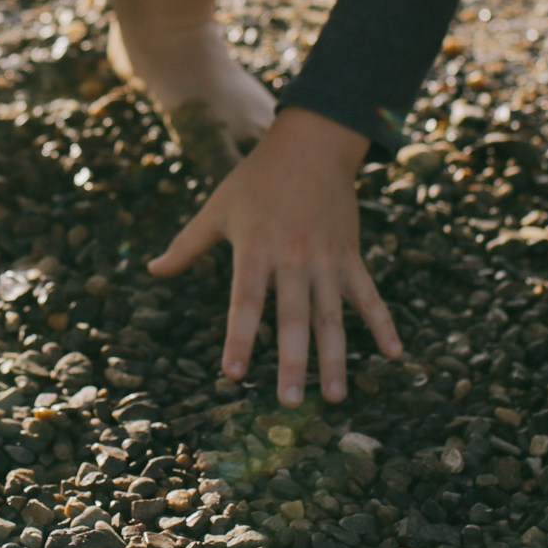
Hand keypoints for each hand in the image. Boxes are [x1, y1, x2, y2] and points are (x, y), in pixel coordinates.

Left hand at [148, 106, 402, 404]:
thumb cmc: (256, 179)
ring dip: (336, 357)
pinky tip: (395, 355)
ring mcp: (327, 259)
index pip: (245, 301)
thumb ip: (187, 244)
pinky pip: (369, 296)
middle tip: (290, 402)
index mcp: (256, 248)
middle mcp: (293, 258)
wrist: (312, 145)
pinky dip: (384, 324)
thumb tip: (152, 269)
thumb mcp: (217, 208)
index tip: (233, 374)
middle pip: (293, 317)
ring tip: (335, 397)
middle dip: (292, 361)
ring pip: (332, 315)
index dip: (239, 338)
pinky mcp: (351, 256)